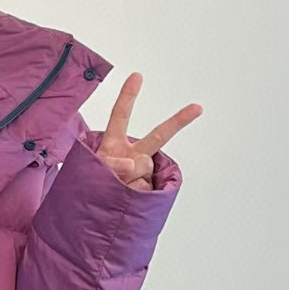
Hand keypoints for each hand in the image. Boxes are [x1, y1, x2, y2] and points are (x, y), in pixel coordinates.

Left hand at [95, 73, 201, 190]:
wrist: (97, 213)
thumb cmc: (91, 185)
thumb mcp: (92, 170)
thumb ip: (111, 164)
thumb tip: (131, 165)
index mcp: (114, 144)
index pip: (120, 116)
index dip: (128, 96)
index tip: (137, 76)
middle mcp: (132, 155)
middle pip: (158, 136)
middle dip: (178, 121)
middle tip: (197, 107)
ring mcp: (142, 173)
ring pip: (143, 167)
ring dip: (126, 179)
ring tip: (114, 188)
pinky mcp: (148, 189)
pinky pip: (144, 188)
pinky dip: (133, 195)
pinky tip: (125, 199)